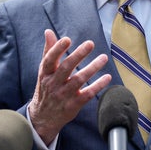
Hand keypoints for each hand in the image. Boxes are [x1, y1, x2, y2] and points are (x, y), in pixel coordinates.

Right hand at [29, 29, 110, 143]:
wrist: (43, 117)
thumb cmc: (46, 88)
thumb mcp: (44, 71)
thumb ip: (49, 51)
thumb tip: (48, 32)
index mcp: (45, 73)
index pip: (49, 60)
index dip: (57, 49)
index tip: (67, 39)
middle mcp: (53, 84)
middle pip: (66, 68)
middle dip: (78, 55)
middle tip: (90, 43)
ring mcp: (64, 95)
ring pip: (78, 80)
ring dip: (92, 68)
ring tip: (104, 58)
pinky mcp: (73, 104)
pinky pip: (87, 94)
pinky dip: (98, 85)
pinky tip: (107, 77)